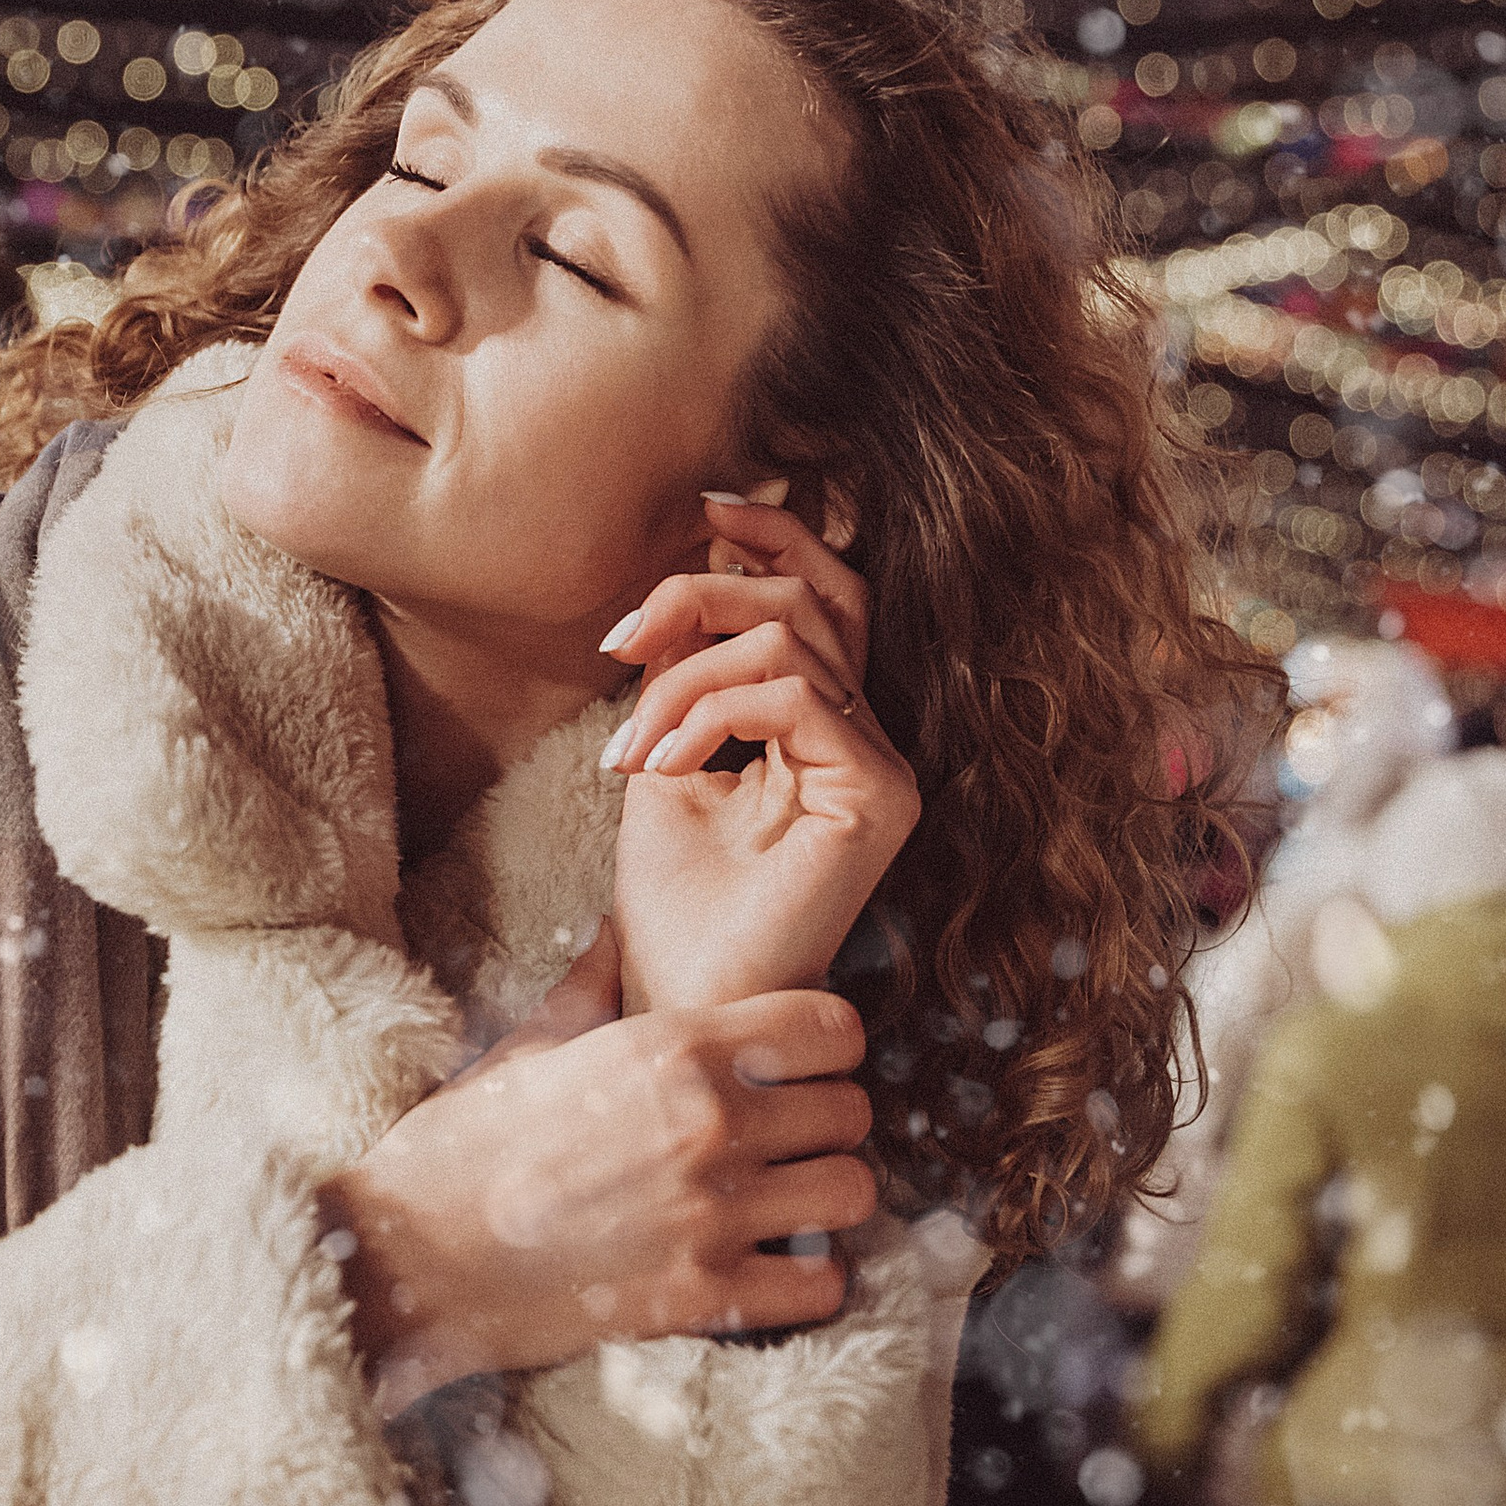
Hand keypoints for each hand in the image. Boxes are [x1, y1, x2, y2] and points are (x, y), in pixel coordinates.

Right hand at [323, 930, 878, 1412]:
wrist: (406, 1257)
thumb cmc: (457, 1148)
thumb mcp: (524, 1048)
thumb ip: (590, 989)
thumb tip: (613, 933)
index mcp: (672, 1047)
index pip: (831, 1025)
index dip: (826, 1045)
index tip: (801, 1065)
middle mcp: (709, 1123)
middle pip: (852, 1111)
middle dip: (828, 1123)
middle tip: (790, 1141)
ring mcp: (712, 1214)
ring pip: (852, 1193)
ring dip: (826, 1198)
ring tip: (788, 1203)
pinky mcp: (702, 1298)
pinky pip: (820, 1287)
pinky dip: (808, 1282)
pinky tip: (772, 1270)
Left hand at [601, 491, 918, 1013]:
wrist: (682, 996)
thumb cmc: (674, 899)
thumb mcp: (667, 751)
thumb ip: (688, 668)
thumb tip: (698, 563)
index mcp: (828, 722)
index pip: (830, 593)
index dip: (776, 535)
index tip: (700, 510)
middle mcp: (870, 736)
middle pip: (813, 596)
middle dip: (701, 594)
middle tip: (622, 642)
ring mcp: (884, 765)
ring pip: (789, 639)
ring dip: (682, 678)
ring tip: (629, 749)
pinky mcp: (879, 794)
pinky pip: (790, 695)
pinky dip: (707, 712)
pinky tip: (658, 766)